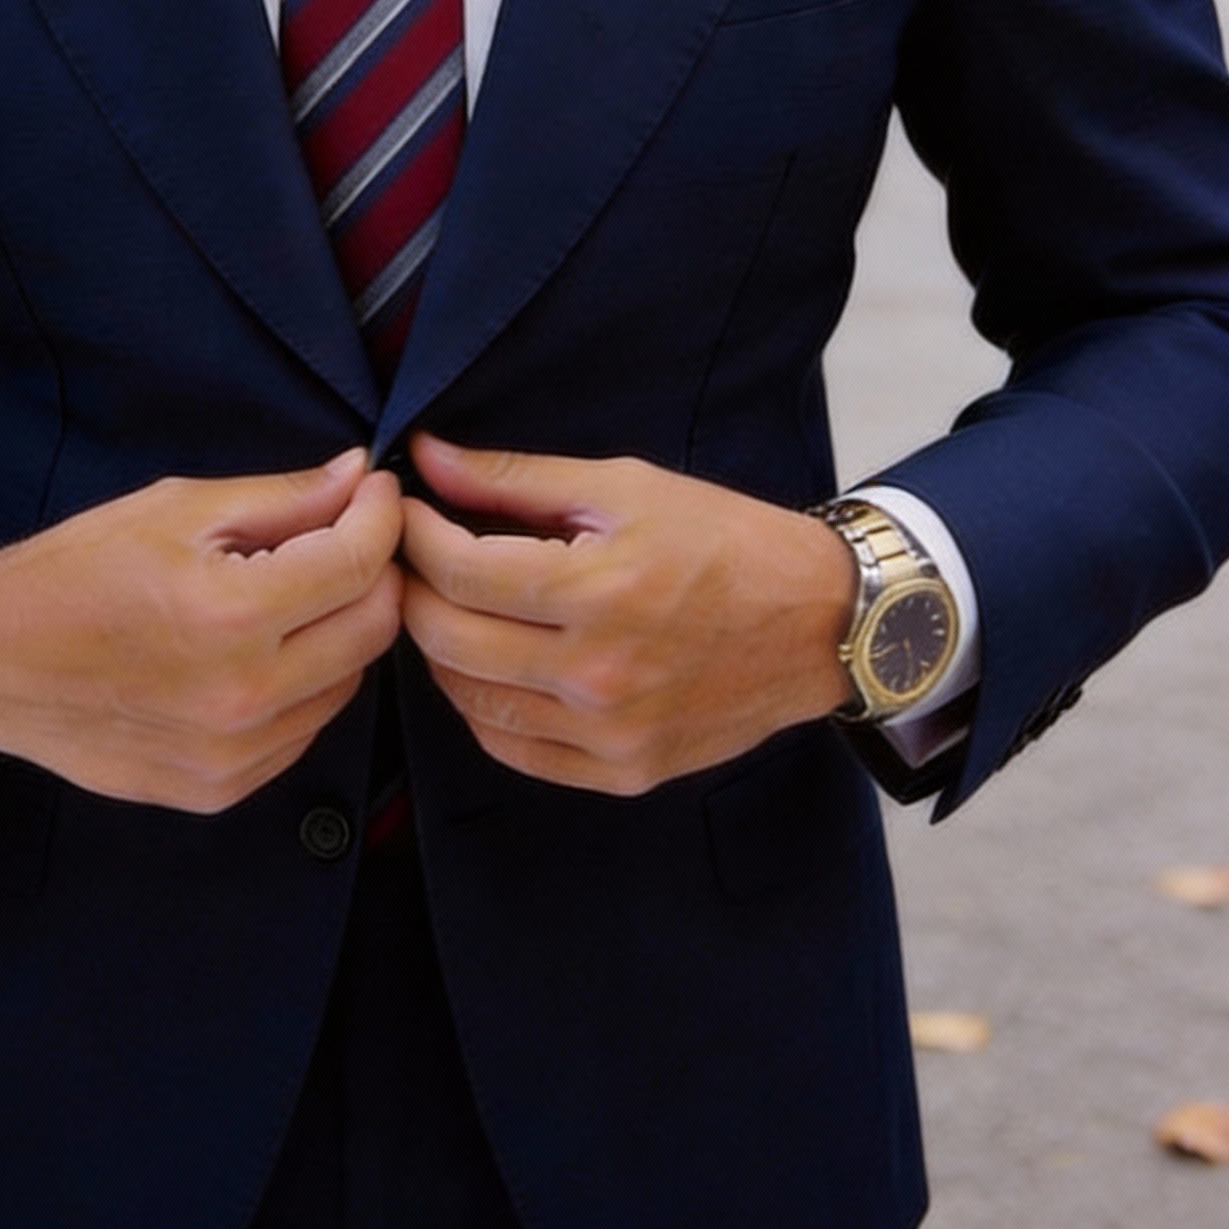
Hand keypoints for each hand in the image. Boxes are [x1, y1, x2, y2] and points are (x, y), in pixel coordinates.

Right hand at [0, 450, 403, 813]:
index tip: (375, 491)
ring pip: (348, 683)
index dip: (380, 516)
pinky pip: (304, 729)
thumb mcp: (177, 510)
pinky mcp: (220, 789)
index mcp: (229, 615)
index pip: (358, 564)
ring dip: (341, 630)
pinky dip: (304, 684)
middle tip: (346, 536)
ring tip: (294, 593)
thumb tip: (360, 477)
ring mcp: (233, 755)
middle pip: (373, 628)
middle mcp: (241, 696)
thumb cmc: (76, 572)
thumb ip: (282, 498)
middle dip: (374, 571)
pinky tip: (262, 650)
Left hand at [398, 434, 855, 795]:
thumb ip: (515, 478)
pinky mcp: (622, 772)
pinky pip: (512, 748)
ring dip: (441, 650)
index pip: (458, 570)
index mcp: (600, 590)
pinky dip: (481, 706)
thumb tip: (427, 457)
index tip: (406, 511)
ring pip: (469, 700)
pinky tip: (488, 665)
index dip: (414, 534)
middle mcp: (598, 674)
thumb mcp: (625, 487)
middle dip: (413, 590)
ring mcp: (609, 733)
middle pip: (448, 639)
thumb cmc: (726, 541)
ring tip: (448, 606)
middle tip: (412, 559)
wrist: (821, 624)